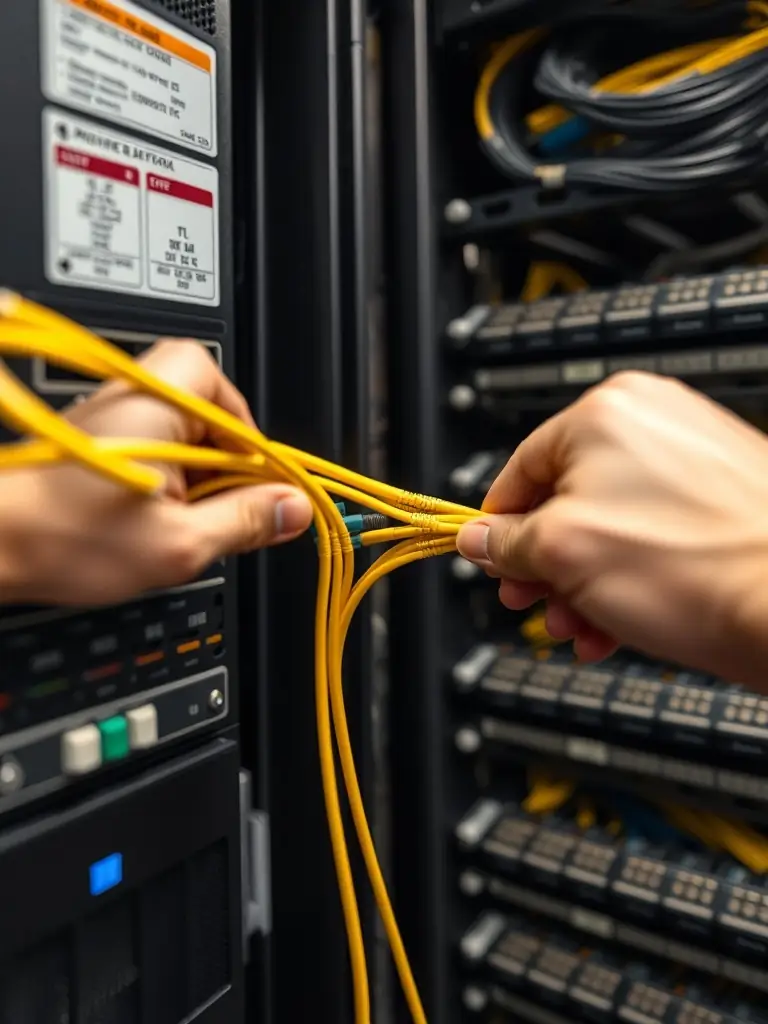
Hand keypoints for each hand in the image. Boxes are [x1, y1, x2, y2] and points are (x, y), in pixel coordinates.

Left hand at [0, 340, 312, 605]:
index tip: (271, 495)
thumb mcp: (179, 543)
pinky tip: (152, 519)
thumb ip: (245, 522)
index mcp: (165, 402)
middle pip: (214, 418)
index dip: (260, 458)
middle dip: (227, 470)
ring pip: (186, 436)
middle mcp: (140, 396)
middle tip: (224, 511)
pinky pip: (158, 448)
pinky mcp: (103, 439)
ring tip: (180, 521)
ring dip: (196, 480)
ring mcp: (118, 415)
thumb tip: (290, 509)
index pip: (242, 410)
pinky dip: (168, 482)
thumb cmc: (64, 535)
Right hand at [456, 371, 767, 687]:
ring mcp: (692, 458)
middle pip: (563, 502)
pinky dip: (624, 580)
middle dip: (544, 568)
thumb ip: (507, 543)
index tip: (492, 565)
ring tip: (582, 627)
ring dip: (582, 584)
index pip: (519, 471)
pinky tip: (616, 625)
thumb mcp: (564, 553)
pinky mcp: (721, 497)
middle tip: (537, 604)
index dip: (497, 529)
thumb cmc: (701, 568)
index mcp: (605, 414)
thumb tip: (479, 539)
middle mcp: (651, 423)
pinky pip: (650, 536)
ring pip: (607, 525)